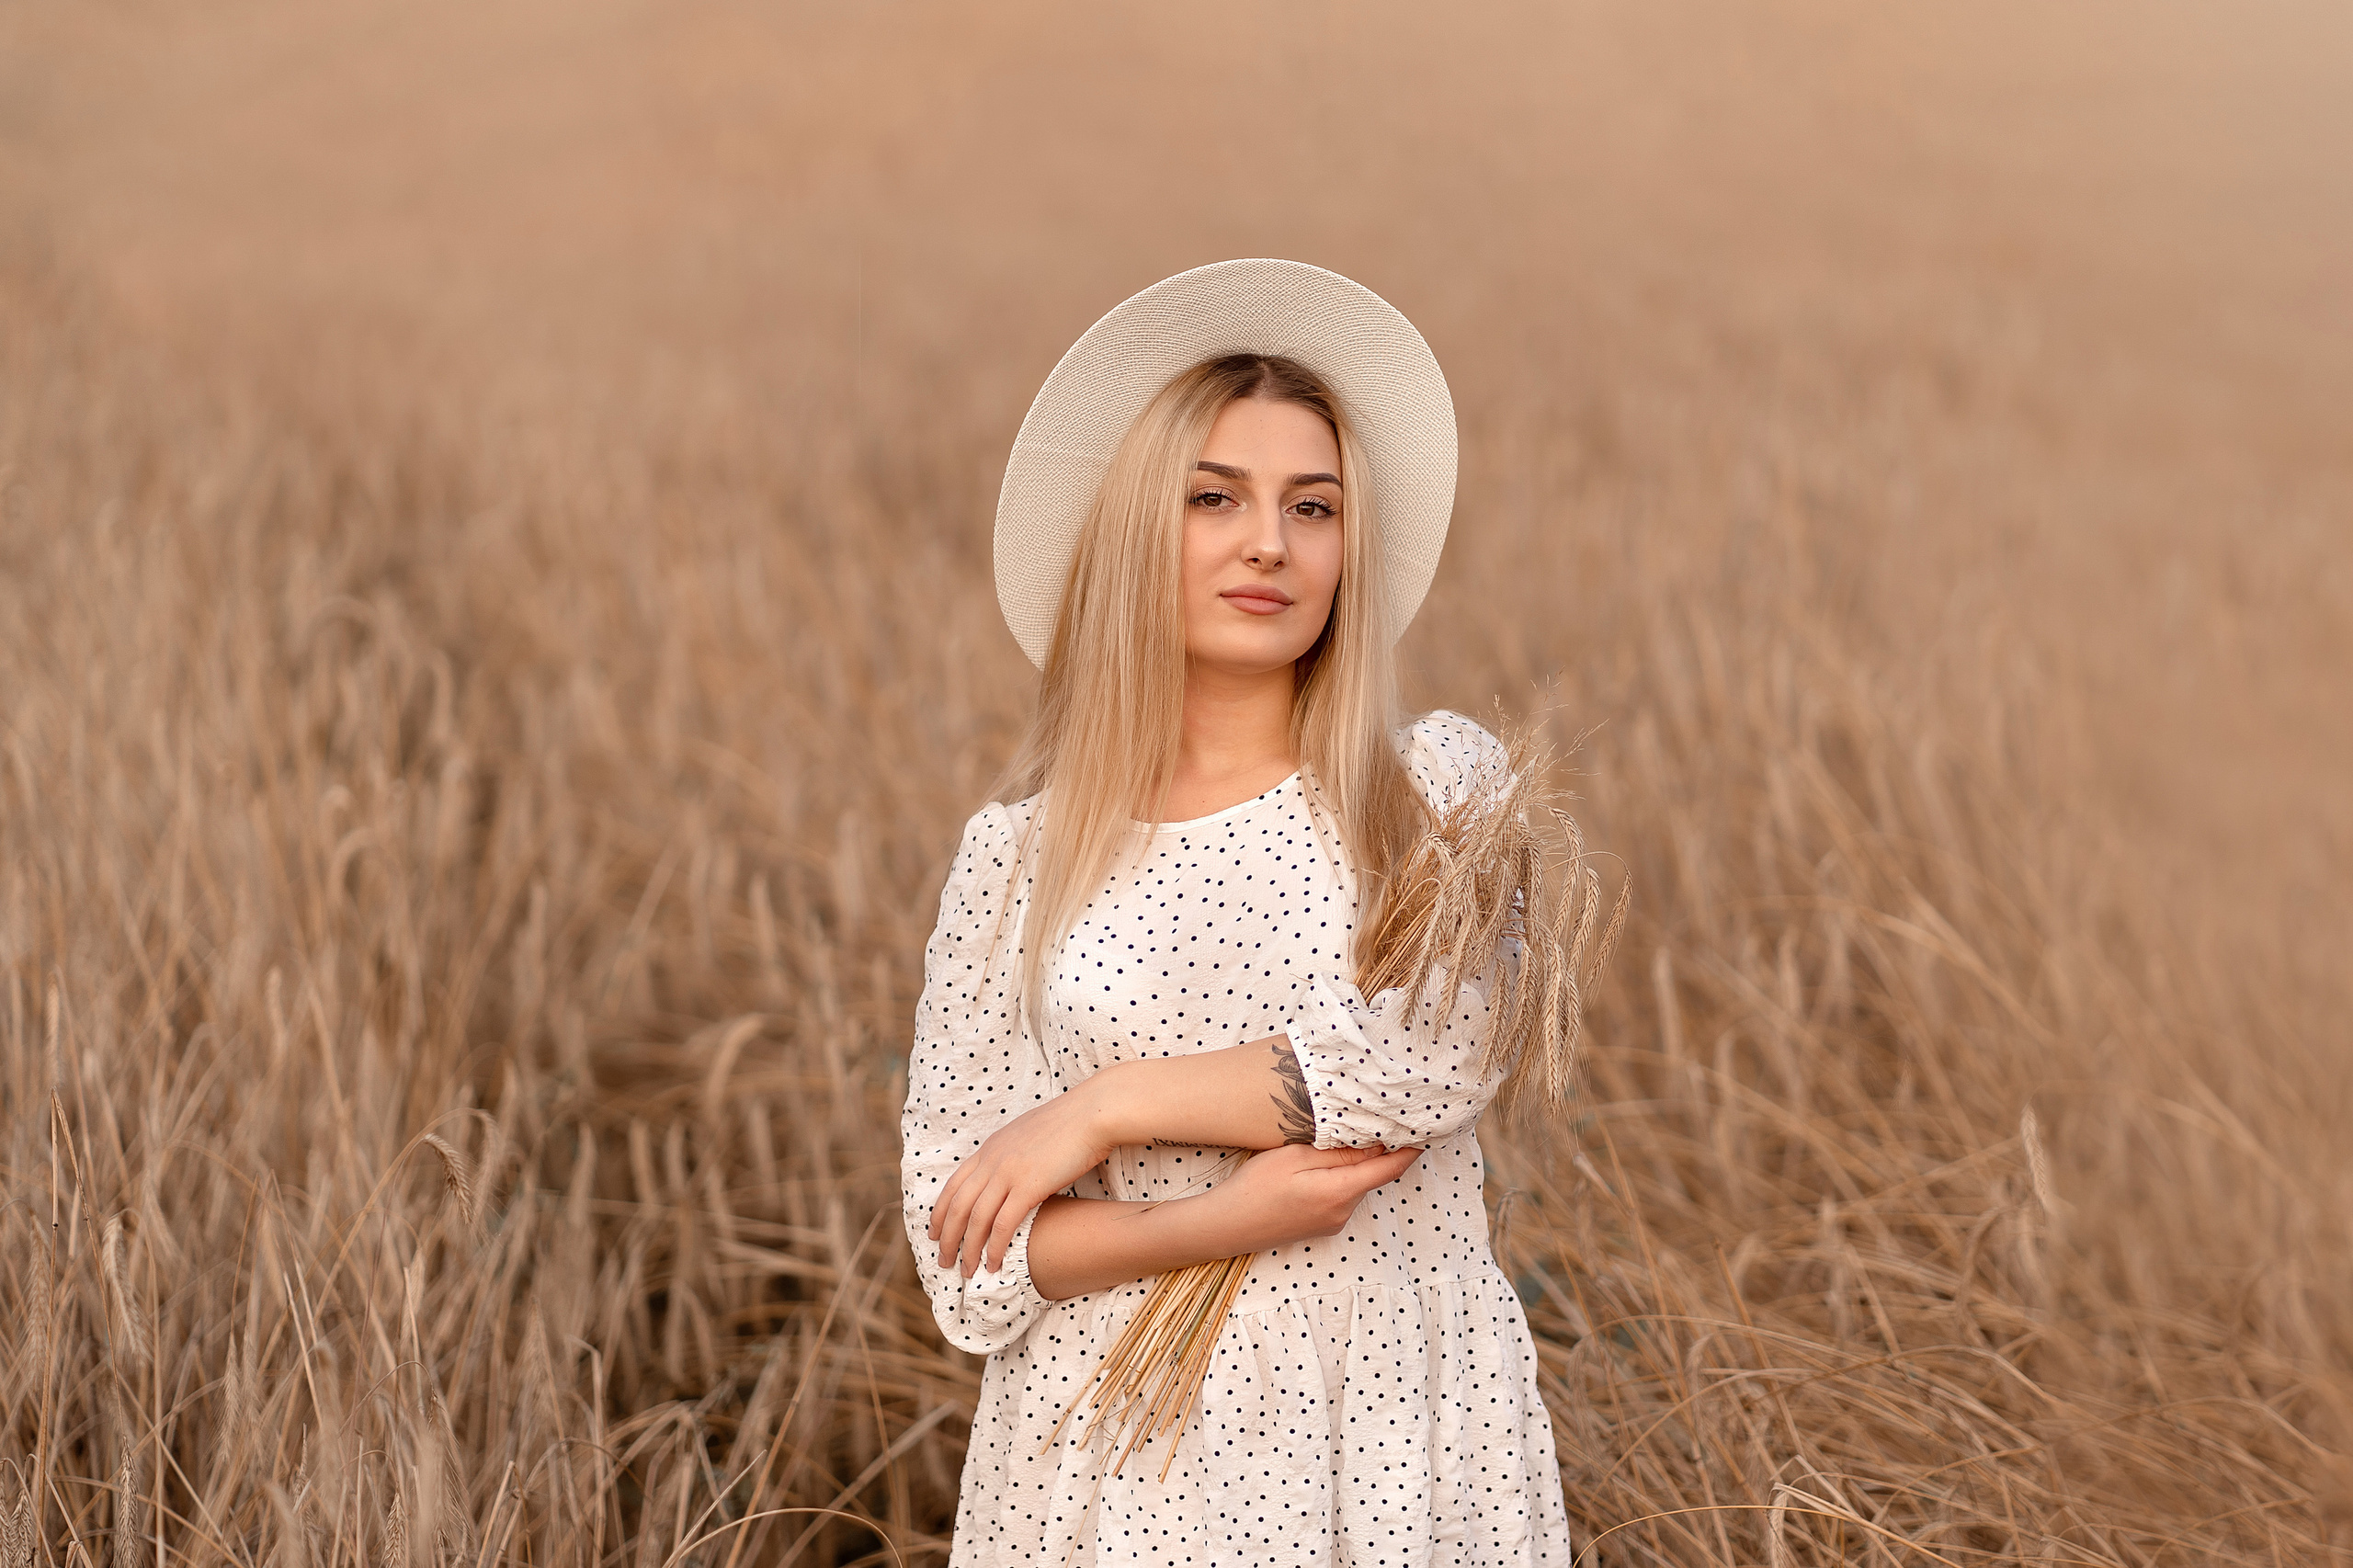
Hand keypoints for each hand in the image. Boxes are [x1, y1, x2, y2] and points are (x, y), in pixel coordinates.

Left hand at [930, 1079, 1119, 1276]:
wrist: (1092, 1113)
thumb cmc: (1070, 1124)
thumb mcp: (1028, 1134)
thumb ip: (1012, 1153)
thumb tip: (1012, 1170)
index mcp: (990, 1148)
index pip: (953, 1185)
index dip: (940, 1213)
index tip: (935, 1234)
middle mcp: (992, 1161)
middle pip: (958, 1206)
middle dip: (948, 1238)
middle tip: (945, 1262)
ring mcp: (1008, 1173)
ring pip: (976, 1219)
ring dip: (968, 1249)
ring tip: (967, 1271)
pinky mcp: (1029, 1186)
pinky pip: (1003, 1224)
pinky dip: (994, 1247)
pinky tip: (993, 1264)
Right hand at [1205, 1142, 1423, 1252]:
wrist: (1229, 1225)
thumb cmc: (1256, 1186)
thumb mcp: (1295, 1158)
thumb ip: (1339, 1154)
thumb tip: (1376, 1145)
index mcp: (1340, 1192)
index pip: (1388, 1168)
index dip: (1409, 1149)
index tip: (1424, 1129)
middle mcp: (1344, 1212)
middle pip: (1372, 1175)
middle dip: (1378, 1151)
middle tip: (1377, 1119)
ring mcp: (1334, 1223)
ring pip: (1357, 1185)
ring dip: (1355, 1165)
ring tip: (1339, 1139)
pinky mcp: (1323, 1226)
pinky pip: (1343, 1196)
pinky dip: (1342, 1179)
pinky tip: (1320, 1166)